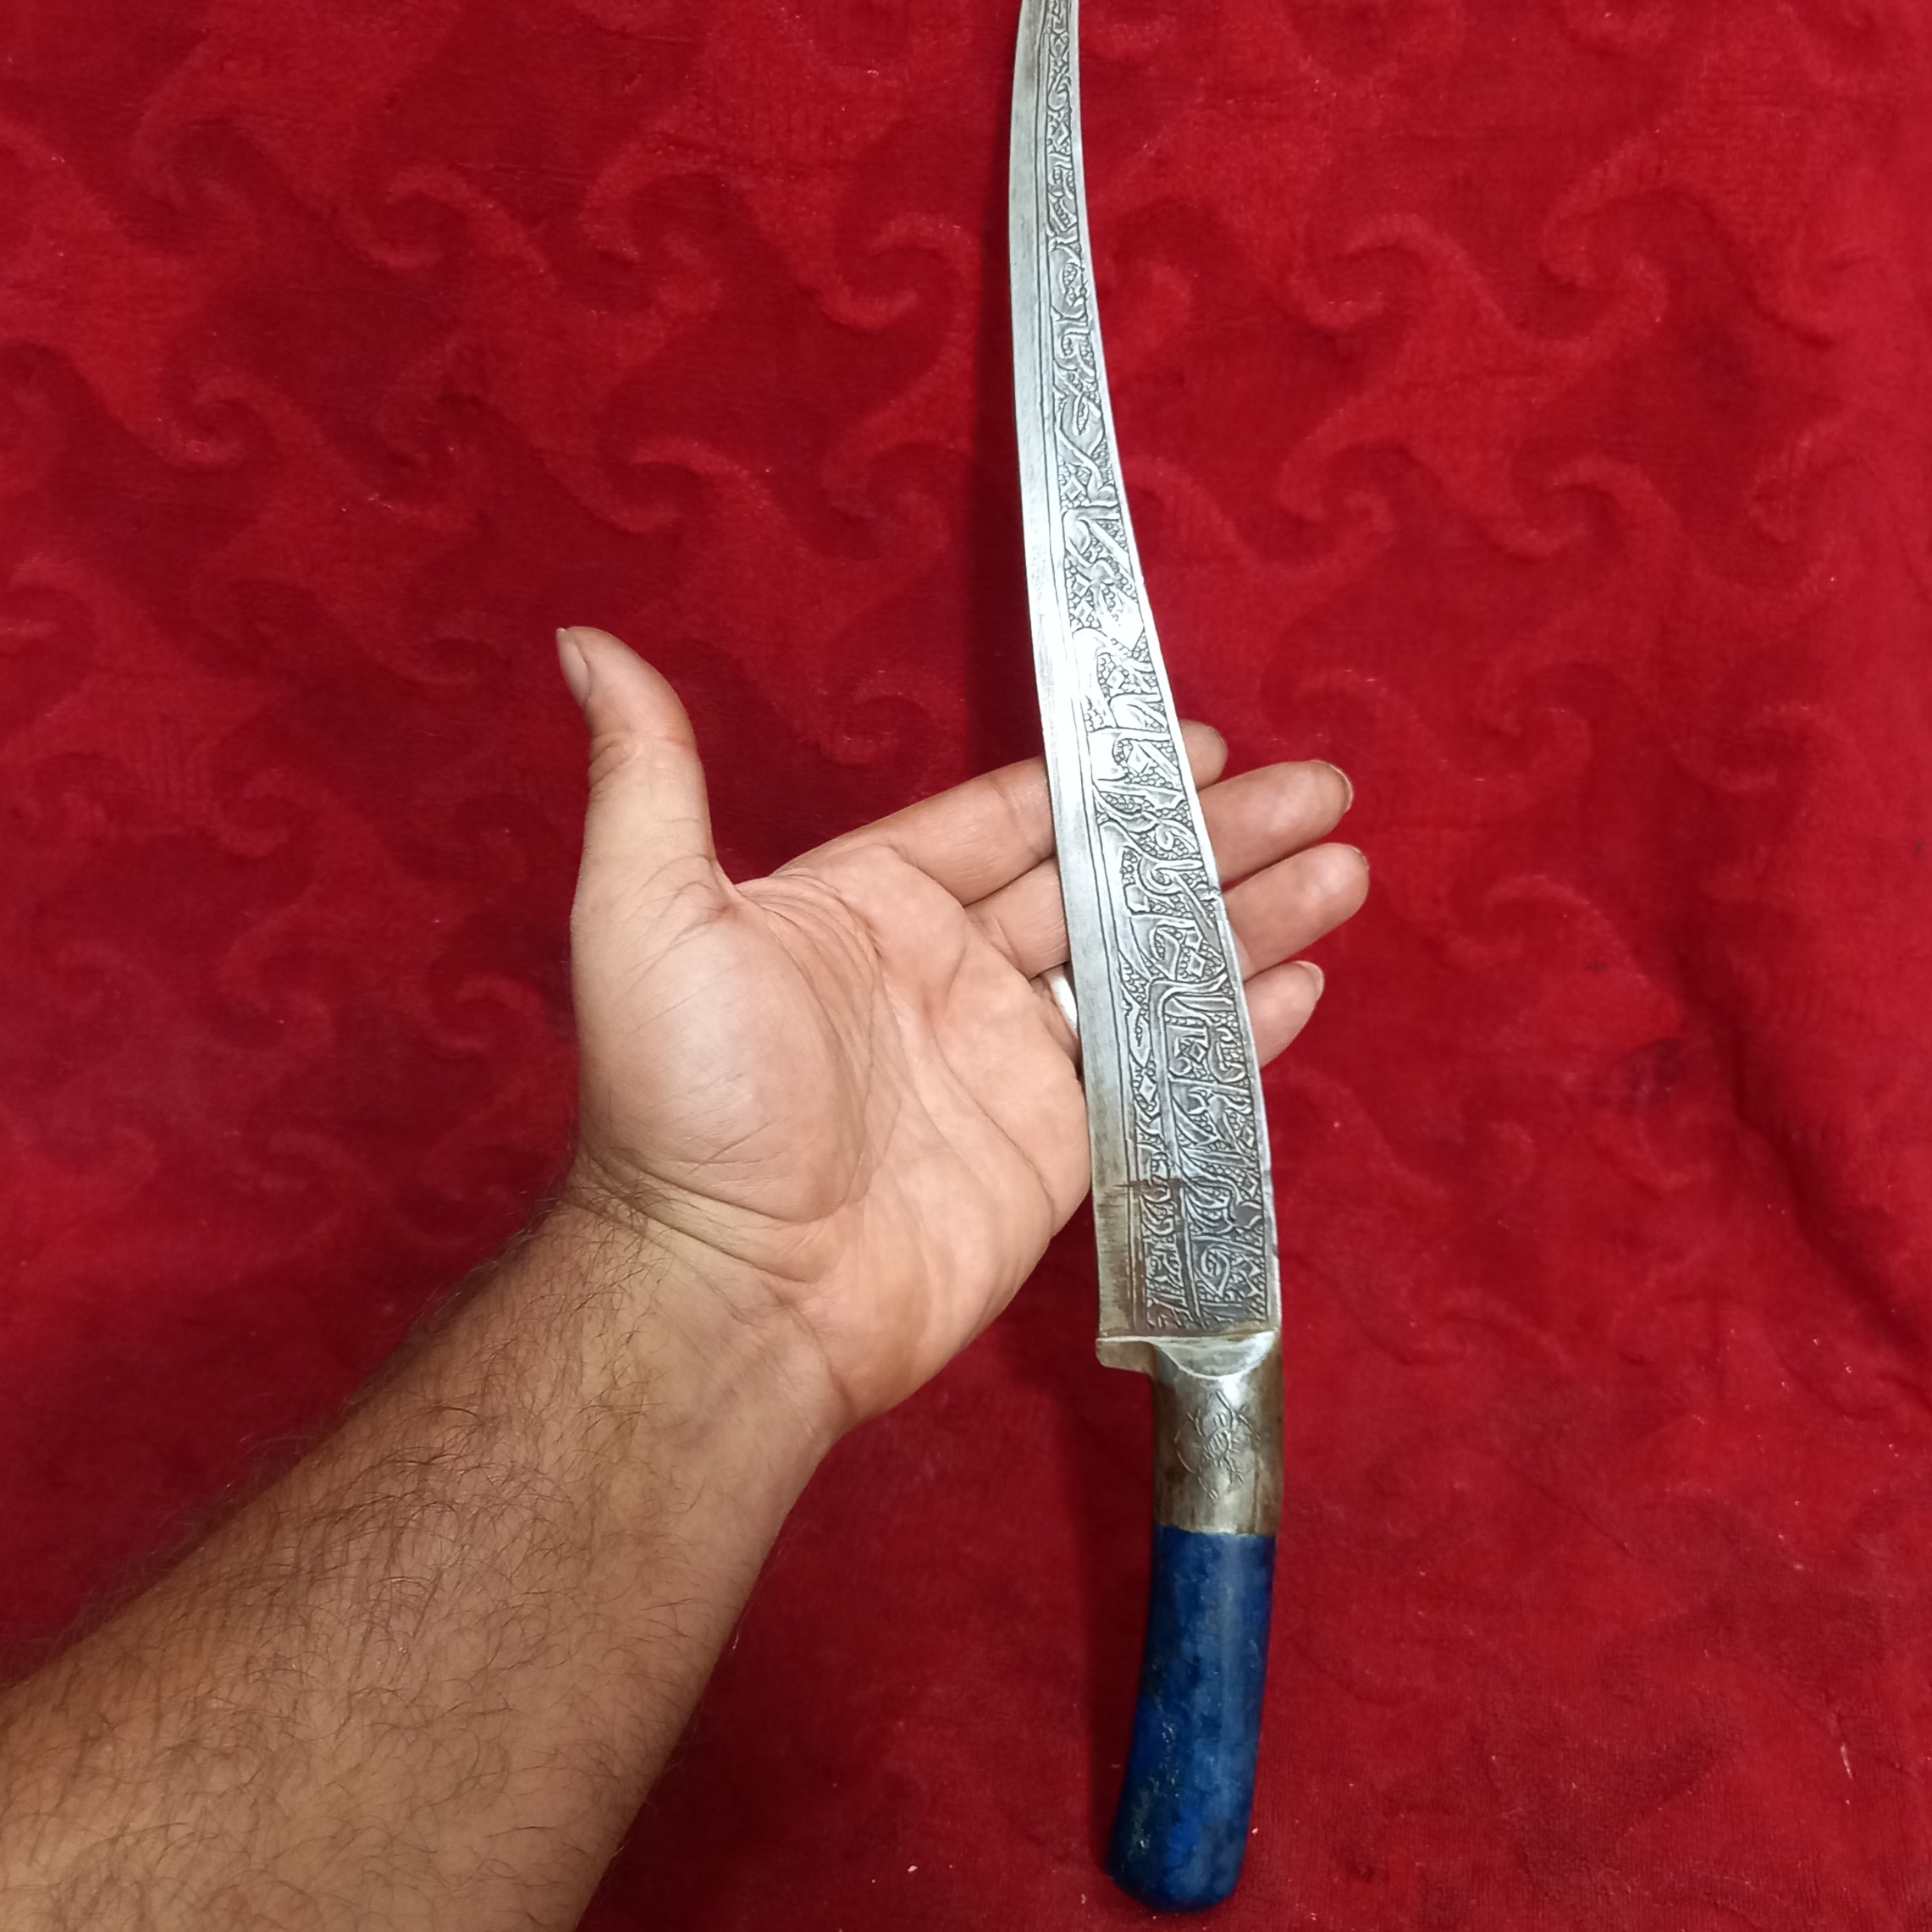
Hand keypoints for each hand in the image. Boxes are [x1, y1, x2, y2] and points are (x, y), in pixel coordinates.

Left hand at [555, 628, 1367, 1433]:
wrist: (734, 1286)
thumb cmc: (690, 1096)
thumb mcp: (646, 913)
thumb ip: (648, 777)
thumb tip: (586, 645)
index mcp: (871, 902)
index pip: (1010, 818)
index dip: (1099, 776)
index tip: (1195, 737)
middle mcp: (950, 972)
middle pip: (1105, 881)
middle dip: (1210, 834)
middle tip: (1322, 788)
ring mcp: (1010, 1064)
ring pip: (1151, 969)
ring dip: (1246, 917)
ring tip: (1345, 867)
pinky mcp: (1059, 1152)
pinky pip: (1163, 1074)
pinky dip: (1235, 1032)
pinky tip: (1302, 984)